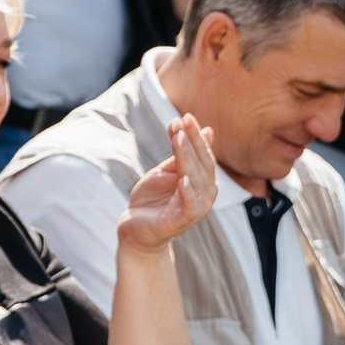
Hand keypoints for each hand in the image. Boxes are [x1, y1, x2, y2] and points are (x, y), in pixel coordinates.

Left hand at [117, 114, 218, 251]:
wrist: (136, 228)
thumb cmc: (154, 198)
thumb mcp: (168, 170)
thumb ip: (183, 153)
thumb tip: (208, 130)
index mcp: (204, 179)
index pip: (204, 153)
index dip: (195, 135)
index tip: (184, 117)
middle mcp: (206, 193)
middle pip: (202, 163)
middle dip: (192, 141)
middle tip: (181, 123)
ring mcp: (196, 208)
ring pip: (196, 179)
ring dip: (187, 158)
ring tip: (179, 139)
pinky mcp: (182, 221)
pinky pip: (189, 205)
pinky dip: (188, 192)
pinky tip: (183, 179)